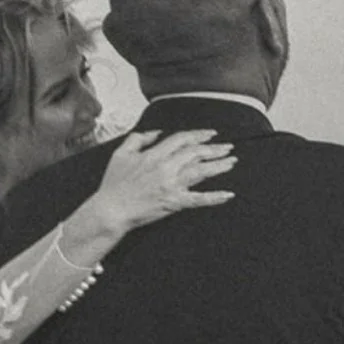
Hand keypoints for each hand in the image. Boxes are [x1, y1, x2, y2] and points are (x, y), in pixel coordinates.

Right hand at [92, 128, 236, 231]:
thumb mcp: (121, 153)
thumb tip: (156, 133)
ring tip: (231, 162)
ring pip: (201, 171)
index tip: (210, 134)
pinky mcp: (174, 202)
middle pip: (196, 153)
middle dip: (214, 149)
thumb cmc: (114, 184)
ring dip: (219, 166)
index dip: (199, 135)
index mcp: (154, 154)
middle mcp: (166, 167)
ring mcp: (171, 185)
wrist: (111, 209)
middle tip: (228, 147)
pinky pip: (199, 199)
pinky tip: (228, 195)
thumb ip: (139, 139)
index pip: (182, 139)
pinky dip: (215, 197)